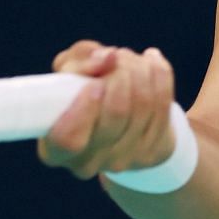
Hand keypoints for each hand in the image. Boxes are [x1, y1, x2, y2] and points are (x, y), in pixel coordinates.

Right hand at [37, 39, 177, 180]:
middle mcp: (88, 162)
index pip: (68, 139)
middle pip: (116, 112)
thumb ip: (77, 62)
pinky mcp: (152, 152)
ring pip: (143, 103)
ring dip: (139, 68)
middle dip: (120, 72)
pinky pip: (163, 102)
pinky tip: (151, 61)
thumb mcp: (67, 74)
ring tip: (130, 58)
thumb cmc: (81, 93)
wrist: (116, 122)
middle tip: (115, 56)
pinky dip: (159, 74)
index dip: (84, 108)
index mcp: (55, 149)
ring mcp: (123, 160)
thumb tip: (106, 58)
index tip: (94, 84)